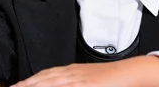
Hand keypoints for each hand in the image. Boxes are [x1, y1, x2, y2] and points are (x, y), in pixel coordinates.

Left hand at [11, 56, 158, 86]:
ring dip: (35, 85)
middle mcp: (71, 74)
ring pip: (51, 82)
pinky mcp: (86, 84)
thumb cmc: (110, 80)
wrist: (131, 74)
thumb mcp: (87, 80)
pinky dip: (53, 84)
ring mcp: (79, 80)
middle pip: (43, 80)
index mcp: (70, 72)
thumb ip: (71, 81)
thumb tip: (55, 81)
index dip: (28, 83)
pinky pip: (66, 85)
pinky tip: (44, 86)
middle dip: (26, 86)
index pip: (43, 77)